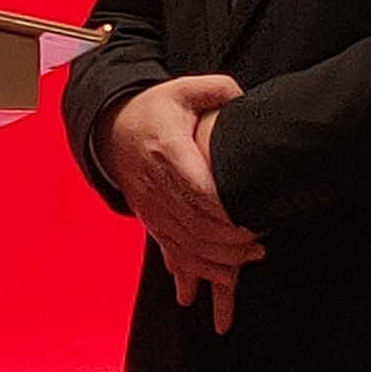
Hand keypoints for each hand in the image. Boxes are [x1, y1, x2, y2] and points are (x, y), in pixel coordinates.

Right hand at [100, 74, 258, 333]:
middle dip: (228, 241)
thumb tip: (241, 97)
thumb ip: (217, 90)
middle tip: (260, 246)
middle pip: (193, 223)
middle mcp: (156, 183)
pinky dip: (193, 270)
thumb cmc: (154, 109)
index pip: (196, 188)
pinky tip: (214, 282)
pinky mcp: (151, 219)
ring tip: (248, 261)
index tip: (251, 219)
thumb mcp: (183, 90)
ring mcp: (151, 205)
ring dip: (215, 259)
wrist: (110, 129)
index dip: (224, 209)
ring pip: (182, 243)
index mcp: (167, 150)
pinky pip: (171, 251)